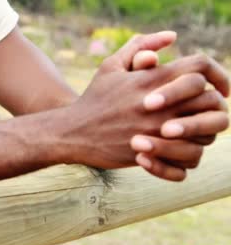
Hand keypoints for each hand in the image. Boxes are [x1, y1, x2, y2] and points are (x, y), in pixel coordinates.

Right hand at [64, 32, 228, 180]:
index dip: (218, 74)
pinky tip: (172, 157)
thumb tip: (171, 37)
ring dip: (202, 136)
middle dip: (212, 108)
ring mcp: (156, 132)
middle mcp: (159, 106)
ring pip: (205, 137)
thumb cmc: (94, 98)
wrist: (72, 132)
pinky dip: (184, 163)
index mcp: (153, 80)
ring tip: (190, 136)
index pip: (202, 68)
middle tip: (205, 115)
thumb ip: (141, 46)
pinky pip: (186, 164)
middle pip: (211, 103)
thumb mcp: (112, 66)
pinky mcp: (150, 156)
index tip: (221, 88)